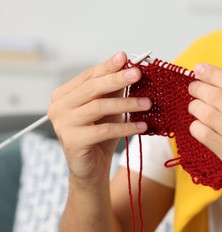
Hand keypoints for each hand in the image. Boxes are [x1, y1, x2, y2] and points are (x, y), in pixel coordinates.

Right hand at [48, 52, 150, 184]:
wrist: (91, 168)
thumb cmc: (100, 136)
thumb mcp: (108, 109)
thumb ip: (113, 90)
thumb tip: (129, 68)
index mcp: (64, 95)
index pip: (89, 76)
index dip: (108, 67)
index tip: (125, 58)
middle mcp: (59, 107)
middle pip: (92, 88)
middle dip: (117, 79)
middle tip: (138, 73)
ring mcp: (63, 124)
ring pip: (99, 107)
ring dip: (126, 104)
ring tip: (147, 103)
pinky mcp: (72, 141)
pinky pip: (104, 130)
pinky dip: (126, 127)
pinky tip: (142, 126)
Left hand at [188, 63, 221, 197]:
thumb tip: (221, 86)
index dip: (211, 73)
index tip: (199, 70)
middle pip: (216, 96)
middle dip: (198, 88)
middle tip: (193, 87)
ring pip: (207, 115)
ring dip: (195, 107)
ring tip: (195, 106)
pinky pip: (205, 137)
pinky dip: (196, 127)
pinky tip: (198, 124)